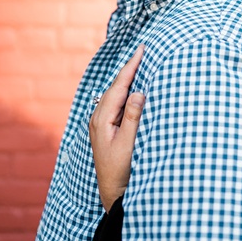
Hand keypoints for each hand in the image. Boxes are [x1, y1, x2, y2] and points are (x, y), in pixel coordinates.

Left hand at [89, 45, 145, 211]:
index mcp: (102, 118)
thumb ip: (133, 117)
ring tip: (139, 63)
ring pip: (115, 93)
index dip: (131, 66)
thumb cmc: (121, 170)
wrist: (112, 192)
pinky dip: (126, 90)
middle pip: (115, 86)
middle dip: (129, 68)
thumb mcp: (129, 143)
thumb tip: (138, 92)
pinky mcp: (106, 128)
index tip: (141, 49)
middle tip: (142, 50)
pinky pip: (116, 102)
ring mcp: (101, 122)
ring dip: (127, 78)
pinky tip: (133, 87)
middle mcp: (99, 117)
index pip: (119, 85)